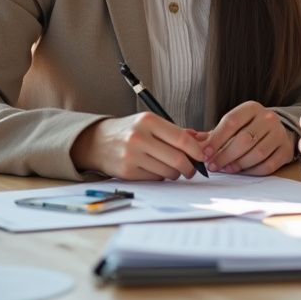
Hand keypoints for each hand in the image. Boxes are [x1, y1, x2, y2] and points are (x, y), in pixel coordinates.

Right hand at [71, 113, 205, 179]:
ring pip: (167, 171)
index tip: (202, 156)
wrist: (98, 142)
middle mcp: (139, 137)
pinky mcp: (126, 172)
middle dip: (190, 167)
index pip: (181, 139)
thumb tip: (202, 140)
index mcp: (149, 121)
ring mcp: (131, 156)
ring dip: (176, 173)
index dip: (196, 150)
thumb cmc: (130, 131)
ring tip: (174, 168)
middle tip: (192, 169)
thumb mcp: (151, 123)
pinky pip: (154, 178)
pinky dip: (161, 177)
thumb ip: (176, 131)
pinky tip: (158, 170)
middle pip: (177, 158)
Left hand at [201, 101, 294, 174]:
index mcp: (252, 108)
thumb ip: (212, 134)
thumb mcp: (233, 125)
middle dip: (225, 155)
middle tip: (212, 166)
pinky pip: (267, 165)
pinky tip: (241, 171)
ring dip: (237, 164)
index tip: (204, 153)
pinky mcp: (285, 150)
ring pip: (256, 153)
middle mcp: (268, 118)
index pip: (232, 122)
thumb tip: (189, 139)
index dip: (216, 139)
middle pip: (244, 139)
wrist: (278, 130)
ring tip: (225, 169)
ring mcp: (279, 133)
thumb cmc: (249, 128)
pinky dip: (252, 171)